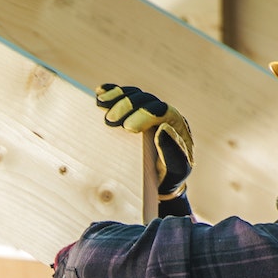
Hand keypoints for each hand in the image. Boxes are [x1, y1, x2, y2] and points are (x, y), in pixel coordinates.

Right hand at [96, 84, 193, 205]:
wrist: (157, 184)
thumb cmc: (167, 178)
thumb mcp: (175, 170)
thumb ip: (173, 152)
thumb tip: (163, 128)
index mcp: (176, 126)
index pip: (164, 112)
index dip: (146, 115)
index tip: (128, 127)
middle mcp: (164, 115)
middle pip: (147, 100)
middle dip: (127, 106)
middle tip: (110, 119)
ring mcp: (148, 112)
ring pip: (135, 96)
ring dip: (118, 97)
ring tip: (101, 104)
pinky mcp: (134, 113)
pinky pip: (124, 97)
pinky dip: (112, 93)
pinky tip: (100, 93)